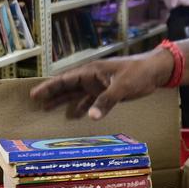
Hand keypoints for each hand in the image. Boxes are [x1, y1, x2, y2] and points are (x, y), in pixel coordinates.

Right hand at [29, 50, 173, 119]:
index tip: (34, 94)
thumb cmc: (138, 73)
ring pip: (75, 94)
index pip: (65, 79)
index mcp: (91, 71)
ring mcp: (98, 85)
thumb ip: (106, 101)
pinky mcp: (106, 92)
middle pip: (67, 86)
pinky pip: (88, 100)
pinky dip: (80, 107)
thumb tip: (89, 116)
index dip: (49, 86)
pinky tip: (74, 115)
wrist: (154, 71)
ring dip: (63, 101)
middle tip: (35, 103)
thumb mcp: (122, 87)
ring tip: (47, 110)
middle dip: (51, 94)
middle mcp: (91, 77)